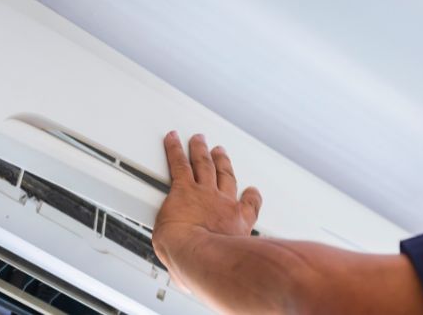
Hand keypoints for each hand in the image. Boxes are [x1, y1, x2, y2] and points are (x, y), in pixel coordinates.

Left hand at [152, 131, 261, 287]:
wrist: (198, 255)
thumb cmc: (209, 268)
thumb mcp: (223, 270)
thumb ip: (211, 272)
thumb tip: (197, 284)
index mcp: (237, 224)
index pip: (248, 206)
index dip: (249, 196)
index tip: (250, 191)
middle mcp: (223, 204)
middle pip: (225, 177)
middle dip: (223, 163)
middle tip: (221, 152)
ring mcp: (203, 194)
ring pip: (203, 165)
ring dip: (201, 151)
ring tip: (199, 141)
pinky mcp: (183, 189)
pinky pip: (179, 164)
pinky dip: (175, 149)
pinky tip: (172, 139)